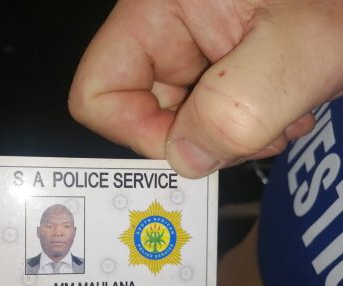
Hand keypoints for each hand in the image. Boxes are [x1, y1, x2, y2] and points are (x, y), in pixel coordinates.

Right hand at [69, 0, 342, 177]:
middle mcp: (163, 32)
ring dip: (228, 137)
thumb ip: (235, 110)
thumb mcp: (299, 51)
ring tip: (280, 116)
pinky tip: (279, 111)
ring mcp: (188, 51)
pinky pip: (205, 117)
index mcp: (157, 11)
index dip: (138, 134)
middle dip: (198, 140)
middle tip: (256, 132)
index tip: (199, 144)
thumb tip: (185, 160)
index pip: (97, 94)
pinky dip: (242, 128)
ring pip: (176, 123)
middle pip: (138, 114)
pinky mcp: (212, 66)